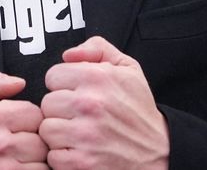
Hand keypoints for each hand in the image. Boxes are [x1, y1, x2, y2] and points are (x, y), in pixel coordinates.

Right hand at [0, 68, 47, 168]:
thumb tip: (19, 82)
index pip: (35, 113)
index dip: (28, 119)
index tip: (16, 126)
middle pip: (42, 137)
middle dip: (33, 139)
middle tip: (16, 143)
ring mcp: (5, 168)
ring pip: (43, 159)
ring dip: (35, 159)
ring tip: (17, 158)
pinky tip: (17, 167)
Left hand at [39, 36, 168, 169]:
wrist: (159, 150)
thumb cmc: (139, 110)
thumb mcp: (128, 68)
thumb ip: (97, 48)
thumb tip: (68, 54)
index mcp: (98, 77)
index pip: (53, 75)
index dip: (64, 84)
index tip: (77, 92)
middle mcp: (89, 104)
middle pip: (47, 103)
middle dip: (61, 109)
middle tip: (81, 115)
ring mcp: (84, 135)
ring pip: (47, 129)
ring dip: (60, 133)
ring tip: (80, 132)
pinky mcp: (81, 162)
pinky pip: (53, 155)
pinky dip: (64, 156)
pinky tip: (81, 150)